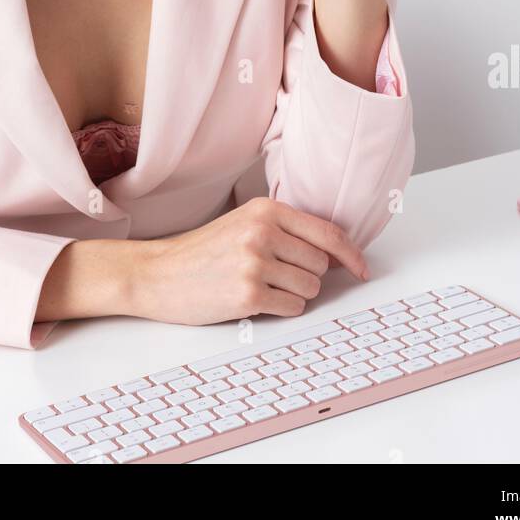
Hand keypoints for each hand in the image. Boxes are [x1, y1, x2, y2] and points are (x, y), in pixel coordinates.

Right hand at [127, 197, 368, 325]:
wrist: (158, 273)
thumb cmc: (202, 251)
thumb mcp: (244, 223)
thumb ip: (285, 229)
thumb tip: (334, 252)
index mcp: (265, 210)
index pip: (327, 232)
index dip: (351, 254)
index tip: (361, 269)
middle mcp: (263, 232)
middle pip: (321, 264)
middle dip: (309, 276)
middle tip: (279, 276)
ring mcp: (255, 263)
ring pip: (310, 289)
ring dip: (295, 294)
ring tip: (263, 286)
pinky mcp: (248, 294)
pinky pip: (292, 309)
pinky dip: (282, 309)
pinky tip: (256, 300)